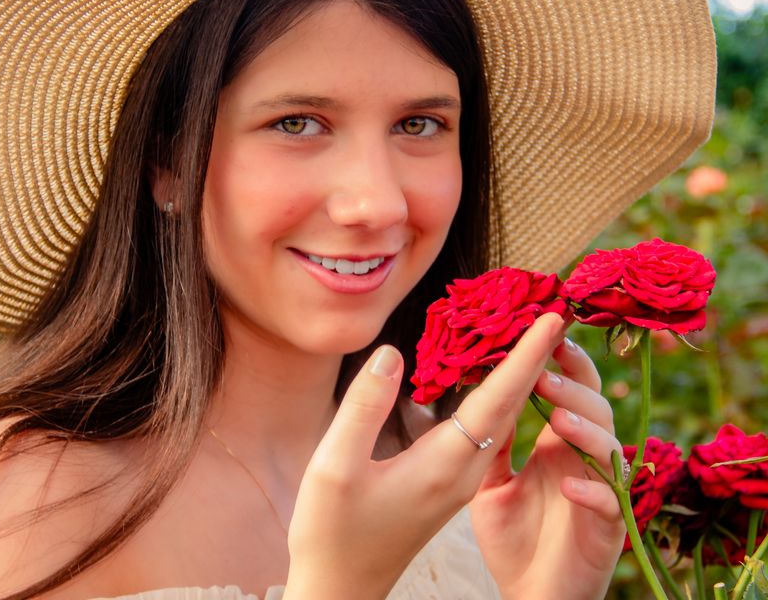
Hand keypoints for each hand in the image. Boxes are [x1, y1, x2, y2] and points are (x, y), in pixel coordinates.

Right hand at [283, 313, 565, 599]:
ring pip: (502, 417)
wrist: (340, 591)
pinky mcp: (448, 482)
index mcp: (445, 465)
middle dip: (535, 356)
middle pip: (512, 404)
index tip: (553, 318)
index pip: (499, 398)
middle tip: (551, 312)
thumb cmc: (331, 533)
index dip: (526, 355)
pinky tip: (486, 376)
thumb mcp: (334, 466)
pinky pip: (484, 428)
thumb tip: (393, 353)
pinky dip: (495, 394)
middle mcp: (464, 471)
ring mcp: (459, 479)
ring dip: (519, 374)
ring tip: (527, 333)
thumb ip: (365, 406)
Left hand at [469, 335, 624, 599]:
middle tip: (546, 369)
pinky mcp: (605, 531)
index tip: (549, 329)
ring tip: (557, 416)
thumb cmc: (512, 537)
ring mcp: (599, 493)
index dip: (565, 361)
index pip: (569, 390)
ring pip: (608, 449)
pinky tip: (570, 487)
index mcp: (559, 443)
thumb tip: (478, 392)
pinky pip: (610, 506)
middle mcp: (584, 460)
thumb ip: (492, 442)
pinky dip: (594, 493)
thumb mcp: (491, 481)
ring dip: (585, 429)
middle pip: (595, 407)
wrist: (526, 595)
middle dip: (574, 385)